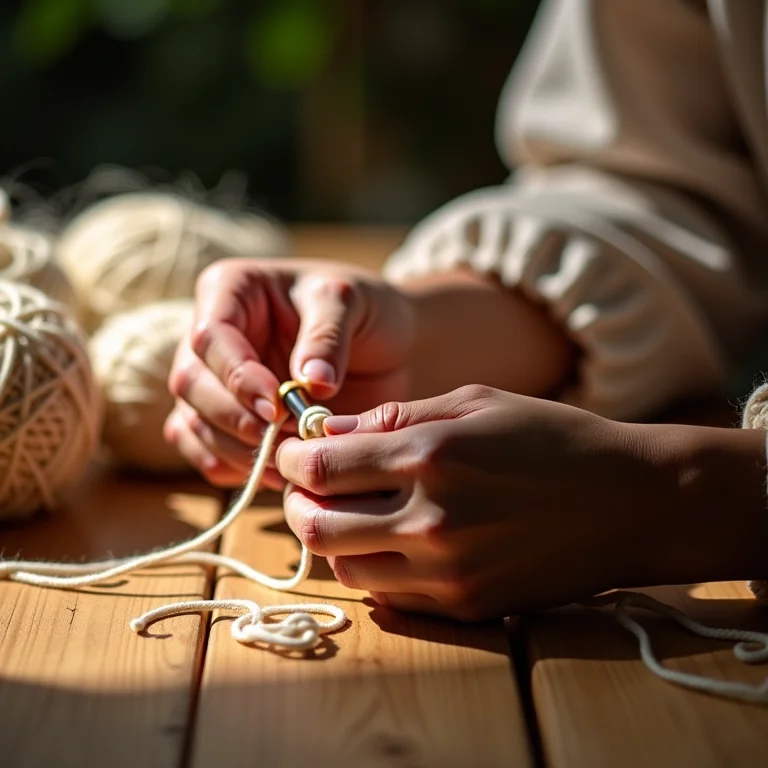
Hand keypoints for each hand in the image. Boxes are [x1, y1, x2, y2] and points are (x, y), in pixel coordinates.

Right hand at [165, 258, 414, 487]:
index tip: (275, 405)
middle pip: (191, 382)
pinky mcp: (224, 420)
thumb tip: (310, 384)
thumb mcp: (349, 302)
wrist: (382, 345)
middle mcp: (212, 338)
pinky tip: (272, 474)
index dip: (237, 375)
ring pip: (193, 422)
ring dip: (235, 449)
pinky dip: (231, 468)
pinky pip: (204, 450)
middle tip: (281, 438)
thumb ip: (327, 336)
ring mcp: (213, 381)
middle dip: (232, 418)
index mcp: (230, 291)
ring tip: (288, 461)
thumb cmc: (361, 309)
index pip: (210, 335)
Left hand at [276, 385, 767, 619]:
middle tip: (308, 489)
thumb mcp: (474, 403)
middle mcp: (430, 520)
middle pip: (317, 528)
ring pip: (346, 569)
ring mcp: (448, 572)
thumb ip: (394, 417)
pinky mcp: (466, 607)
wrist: (628, 502)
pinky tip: (389, 542)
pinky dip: (374, 569)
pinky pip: (390, 597)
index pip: (320, 468)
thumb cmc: (551, 438)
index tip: (295, 452)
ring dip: (333, 540)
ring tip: (348, 515)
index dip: (293, 459)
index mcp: (429, 456)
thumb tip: (327, 431)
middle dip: (298, 505)